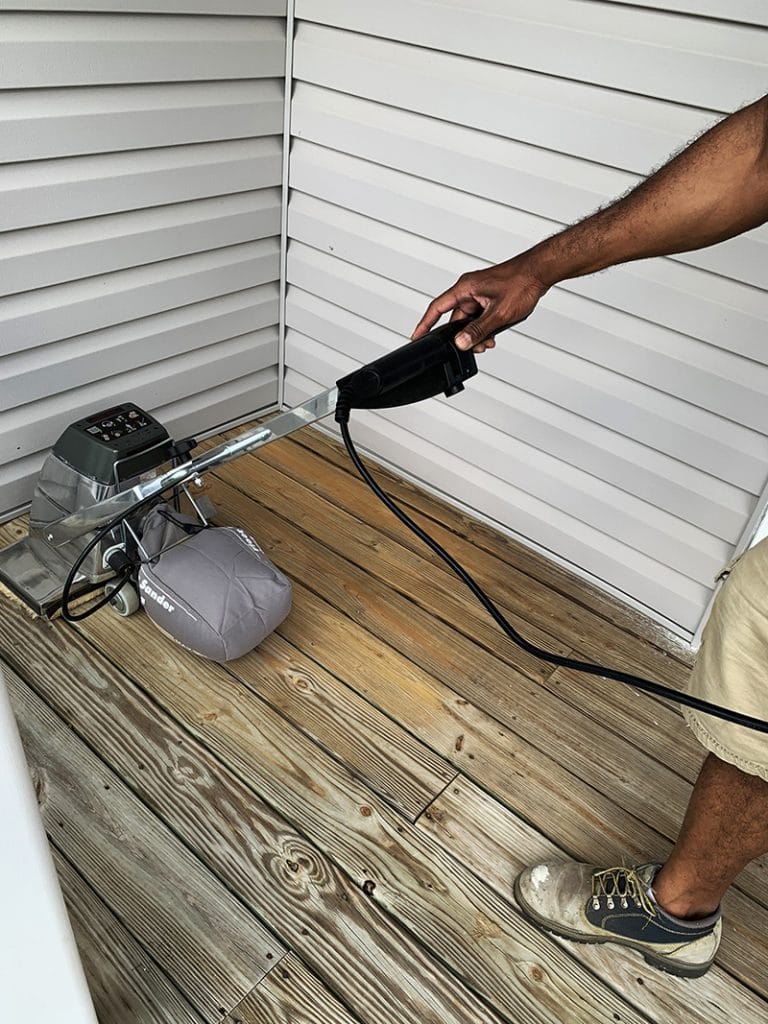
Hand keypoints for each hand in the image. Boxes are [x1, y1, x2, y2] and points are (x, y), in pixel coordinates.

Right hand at [411, 254, 549, 350]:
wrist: (540, 271)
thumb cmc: (522, 282)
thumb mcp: (498, 314)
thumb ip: (478, 330)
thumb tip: (460, 342)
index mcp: (464, 288)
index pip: (437, 308)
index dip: (425, 324)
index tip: (416, 336)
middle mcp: (469, 290)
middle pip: (456, 319)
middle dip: (464, 336)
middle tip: (475, 347)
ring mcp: (479, 293)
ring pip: (470, 320)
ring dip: (477, 333)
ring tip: (490, 341)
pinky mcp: (489, 297)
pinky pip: (480, 316)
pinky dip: (485, 327)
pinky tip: (494, 334)